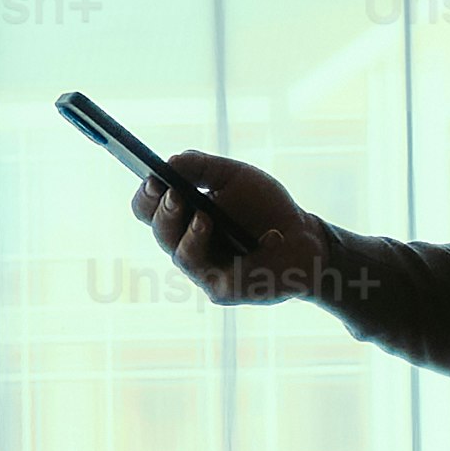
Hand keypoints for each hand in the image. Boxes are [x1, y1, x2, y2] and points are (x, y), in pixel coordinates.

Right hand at [135, 151, 324, 305]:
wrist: (303, 237)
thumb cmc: (265, 208)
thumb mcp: (233, 177)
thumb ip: (200, 166)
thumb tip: (168, 161)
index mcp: (183, 218)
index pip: (149, 209)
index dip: (146, 195)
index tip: (153, 178)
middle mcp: (186, 245)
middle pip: (158, 230)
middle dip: (161, 209)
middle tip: (170, 191)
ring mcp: (203, 270)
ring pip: (177, 252)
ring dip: (182, 228)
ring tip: (194, 209)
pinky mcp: (222, 288)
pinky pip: (205, 269)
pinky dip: (206, 244)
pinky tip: (212, 225)